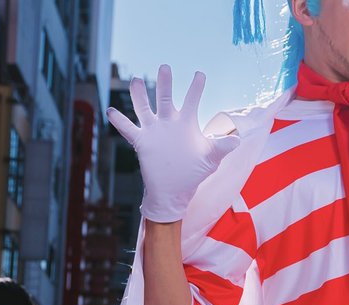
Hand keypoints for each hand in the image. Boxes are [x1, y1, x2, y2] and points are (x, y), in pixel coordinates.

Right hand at [107, 66, 238, 223]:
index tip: (200, 74)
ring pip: (144, 108)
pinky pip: (128, 129)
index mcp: (186, 123)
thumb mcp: (211, 159)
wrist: (173, 192)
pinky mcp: (142, 142)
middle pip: (165, 98)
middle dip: (165, 83)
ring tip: (135, 81)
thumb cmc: (192, 174)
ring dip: (139, 95)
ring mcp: (154, 131)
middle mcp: (168, 123)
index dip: (196, 88)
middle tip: (165, 67)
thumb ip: (222, 146)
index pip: (192, 101)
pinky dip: (119, 121)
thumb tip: (238, 140)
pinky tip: (111, 110)